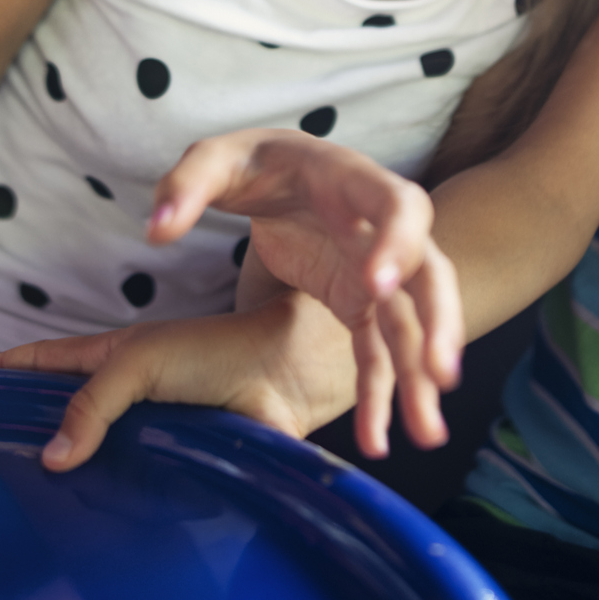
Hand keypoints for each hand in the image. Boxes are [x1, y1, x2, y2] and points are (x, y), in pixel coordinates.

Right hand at [0, 294, 353, 470]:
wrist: (283, 380)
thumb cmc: (216, 351)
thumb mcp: (139, 360)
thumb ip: (92, 401)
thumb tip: (50, 457)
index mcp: (105, 357)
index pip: (35, 363)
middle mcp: (118, 398)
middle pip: (54, 417)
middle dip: (17, 432)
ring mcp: (140, 435)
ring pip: (86, 461)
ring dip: (59, 478)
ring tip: (14, 502)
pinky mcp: (166, 471)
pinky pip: (124, 493)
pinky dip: (102, 505)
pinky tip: (80, 525)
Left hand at [146, 129, 462, 457]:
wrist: (272, 172)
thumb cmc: (249, 162)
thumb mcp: (213, 160)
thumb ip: (185, 188)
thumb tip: (158, 230)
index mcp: (350, 182)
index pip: (394, 205)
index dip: (396, 243)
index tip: (377, 285)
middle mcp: (377, 228)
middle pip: (429, 271)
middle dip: (439, 321)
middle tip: (439, 372)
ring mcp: (373, 269)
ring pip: (413, 322)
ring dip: (422, 374)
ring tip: (426, 432)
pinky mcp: (358, 302)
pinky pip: (378, 350)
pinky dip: (381, 392)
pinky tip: (376, 439)